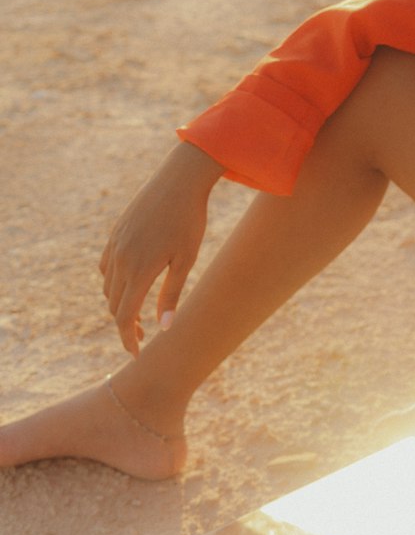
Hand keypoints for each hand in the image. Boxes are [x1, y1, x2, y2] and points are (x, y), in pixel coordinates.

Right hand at [99, 142, 222, 354]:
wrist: (180, 180)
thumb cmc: (190, 220)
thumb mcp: (186, 259)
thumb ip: (171, 295)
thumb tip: (163, 330)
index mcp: (139, 270)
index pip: (124, 317)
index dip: (128, 339)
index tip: (137, 354)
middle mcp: (121, 259)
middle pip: (114, 305)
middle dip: (125, 324)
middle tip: (144, 333)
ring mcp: (115, 245)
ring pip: (107, 286)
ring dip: (119, 303)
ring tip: (139, 310)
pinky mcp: (115, 233)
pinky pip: (105, 266)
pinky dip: (112, 281)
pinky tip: (129, 283)